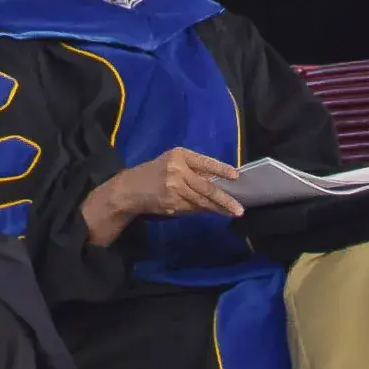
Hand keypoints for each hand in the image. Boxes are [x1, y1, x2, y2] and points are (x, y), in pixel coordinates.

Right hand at [79, 148, 246, 245]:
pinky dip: (203, 211)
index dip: (222, 170)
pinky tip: (213, 213)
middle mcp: (177, 170)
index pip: (205, 162)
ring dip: (218, 208)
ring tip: (232, 212)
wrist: (129, 188)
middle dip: (224, 199)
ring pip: (201, 201)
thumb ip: (193, 169)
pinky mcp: (171, 204)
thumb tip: (218, 182)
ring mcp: (174, 188)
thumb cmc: (154, 172)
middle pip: (206, 187)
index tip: (236, 177)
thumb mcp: (172, 162)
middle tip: (239, 208)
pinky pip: (192, 209)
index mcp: (179, 155)